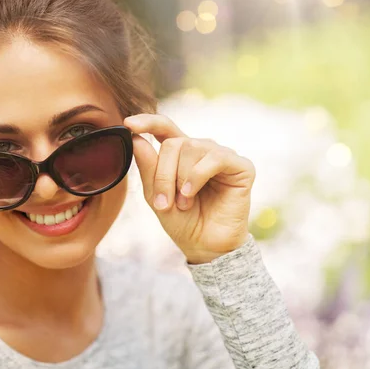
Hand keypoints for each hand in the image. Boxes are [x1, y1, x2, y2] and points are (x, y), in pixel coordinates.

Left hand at [123, 114, 255, 263]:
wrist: (205, 246)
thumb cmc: (182, 222)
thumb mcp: (155, 196)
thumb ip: (148, 168)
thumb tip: (136, 139)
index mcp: (181, 154)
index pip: (164, 127)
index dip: (147, 122)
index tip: (128, 124)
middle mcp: (202, 150)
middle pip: (173, 143)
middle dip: (163, 174)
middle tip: (163, 203)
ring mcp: (222, 156)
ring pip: (191, 147)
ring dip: (180, 178)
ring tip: (182, 203)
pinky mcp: (241, 166)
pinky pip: (214, 158)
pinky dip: (196, 176)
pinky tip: (190, 193)